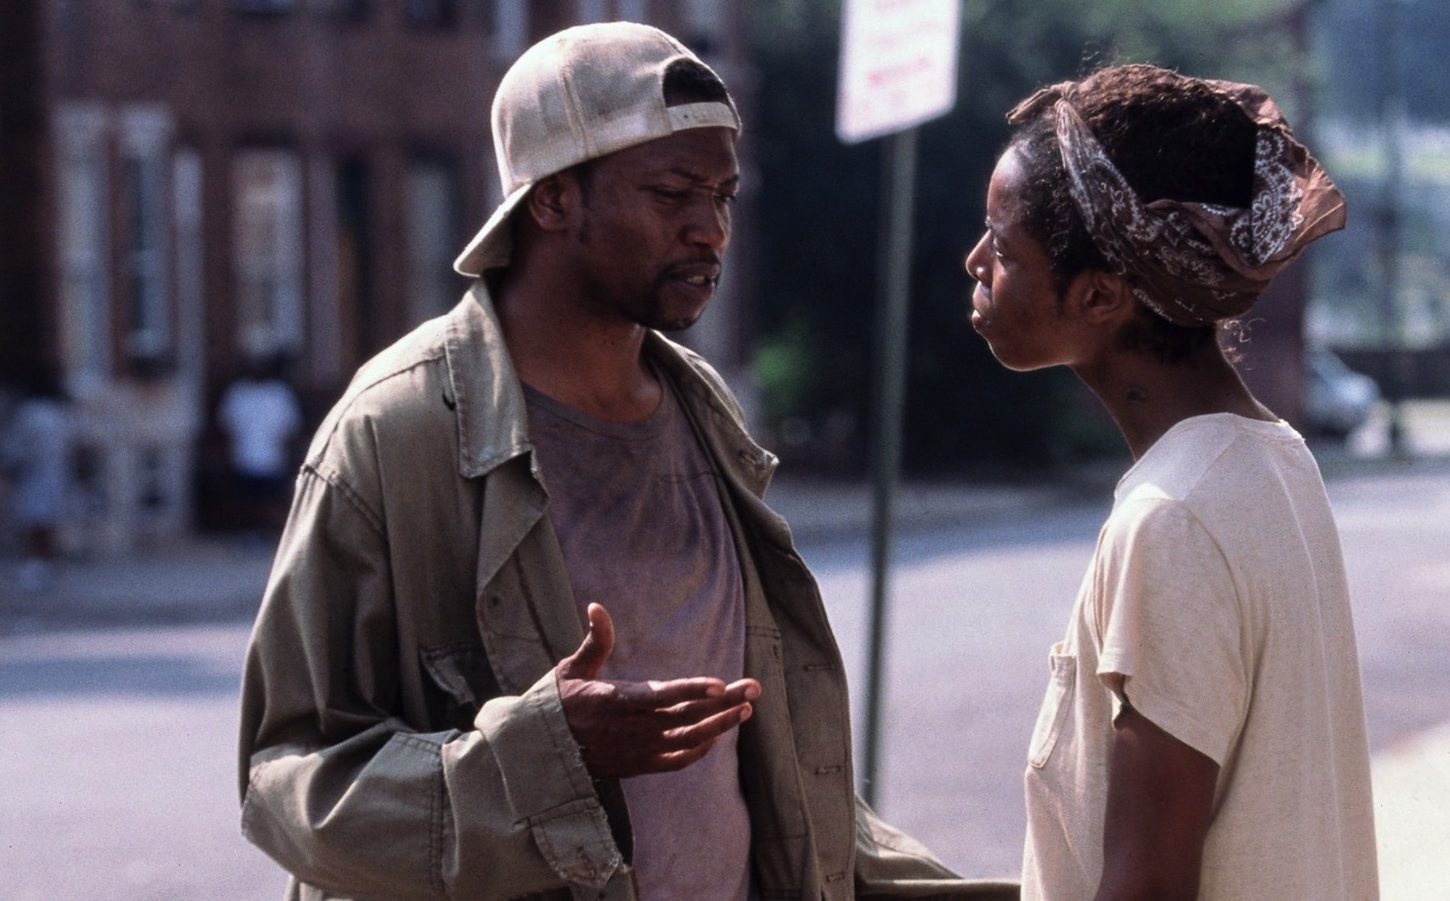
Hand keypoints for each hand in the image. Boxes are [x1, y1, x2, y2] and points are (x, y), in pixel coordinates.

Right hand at [555, 602, 760, 778]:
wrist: (540, 754)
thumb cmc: (556, 704)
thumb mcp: (571, 669)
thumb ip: (595, 640)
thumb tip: (597, 606)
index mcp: (616, 701)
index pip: (662, 696)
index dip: (692, 691)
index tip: (721, 684)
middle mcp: (632, 728)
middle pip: (687, 716)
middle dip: (725, 702)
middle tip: (755, 687)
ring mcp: (638, 750)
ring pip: (688, 740)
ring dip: (721, 725)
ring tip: (747, 709)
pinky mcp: (638, 765)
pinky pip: (677, 760)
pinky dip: (699, 749)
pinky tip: (718, 736)